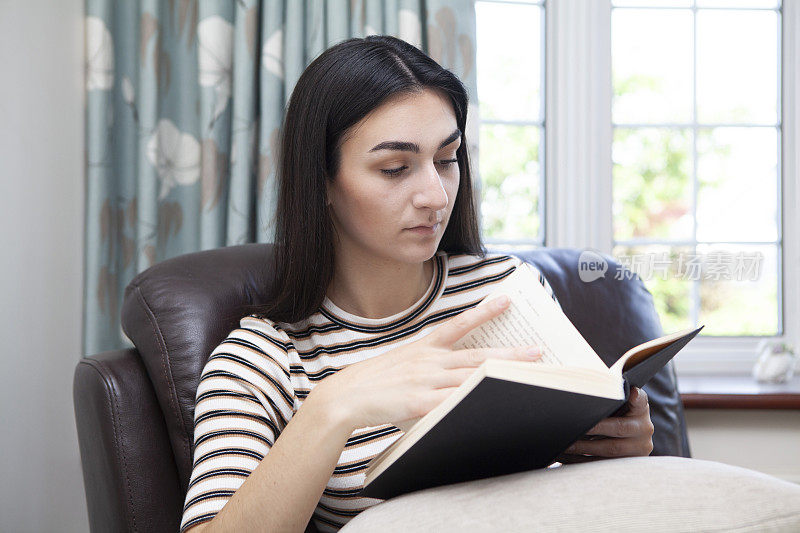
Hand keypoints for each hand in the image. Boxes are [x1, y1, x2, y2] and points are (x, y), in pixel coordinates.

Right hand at [309, 294, 542, 431]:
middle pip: (476, 356)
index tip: (505, 300)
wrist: (345, 396)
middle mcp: (429, 361)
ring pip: (472, 378)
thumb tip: (450, 370)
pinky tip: (493, 403)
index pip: (458, 325)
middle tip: (537, 351)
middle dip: (509, 354)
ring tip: (527, 376)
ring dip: (501, 377)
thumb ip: (427, 366)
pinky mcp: (420, 403)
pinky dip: (474, 402)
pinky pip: (453, 403)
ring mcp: (425, 381)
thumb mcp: (401, 364)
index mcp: (423, 349)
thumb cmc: (373, 382)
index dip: (483, 312)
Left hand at [556, 387, 653, 463]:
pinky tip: (565, 457)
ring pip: (610, 451)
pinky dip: (582, 461)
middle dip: (593, 429)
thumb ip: (607, 394)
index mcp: (641, 407)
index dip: (636, 397)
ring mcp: (639, 448)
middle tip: (572, 428)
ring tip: (564, 445)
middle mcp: (644, 427)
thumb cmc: (613, 410)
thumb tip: (582, 385)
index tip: (632, 392)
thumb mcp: (615, 400)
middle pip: (619, 428)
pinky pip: (604, 465)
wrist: (626, 433)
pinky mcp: (628, 464)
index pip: (640, 399)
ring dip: (584, 449)